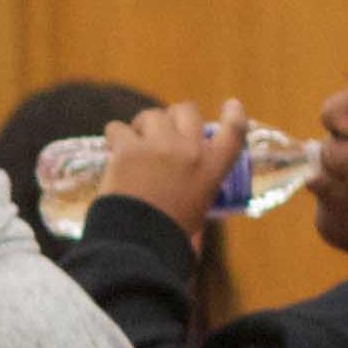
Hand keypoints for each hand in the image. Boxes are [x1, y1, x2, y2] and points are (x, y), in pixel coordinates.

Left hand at [92, 100, 242, 243]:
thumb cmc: (170, 234)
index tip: (232, 104)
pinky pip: (118, 128)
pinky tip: (112, 150)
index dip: (234, 115)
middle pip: (186, 111)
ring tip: (134, 143)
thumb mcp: (198, 210)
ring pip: (151, 115)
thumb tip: (190, 187)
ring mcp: (159, 146)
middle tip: (159, 132)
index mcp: (212, 168)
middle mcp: (190, 150)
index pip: (234, 132)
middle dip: (173, 116)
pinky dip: (114, 137)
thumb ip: (198, 188)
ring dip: (142, 126)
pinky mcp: (128, 149)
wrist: (139, 242)